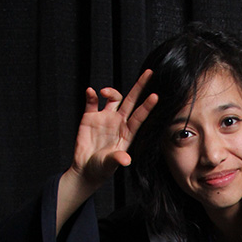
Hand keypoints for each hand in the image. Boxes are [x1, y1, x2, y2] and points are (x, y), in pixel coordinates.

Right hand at [69, 69, 158, 188]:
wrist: (86, 169)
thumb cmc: (101, 169)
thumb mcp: (109, 164)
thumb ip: (117, 159)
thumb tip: (126, 160)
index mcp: (127, 133)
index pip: (139, 116)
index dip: (147, 106)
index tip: (155, 96)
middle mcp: (118, 122)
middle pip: (131, 101)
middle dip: (140, 86)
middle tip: (149, 72)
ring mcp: (105, 118)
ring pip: (113, 98)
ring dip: (110, 91)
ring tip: (103, 92)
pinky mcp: (90, 116)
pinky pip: (92, 101)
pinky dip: (91, 94)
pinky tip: (91, 92)